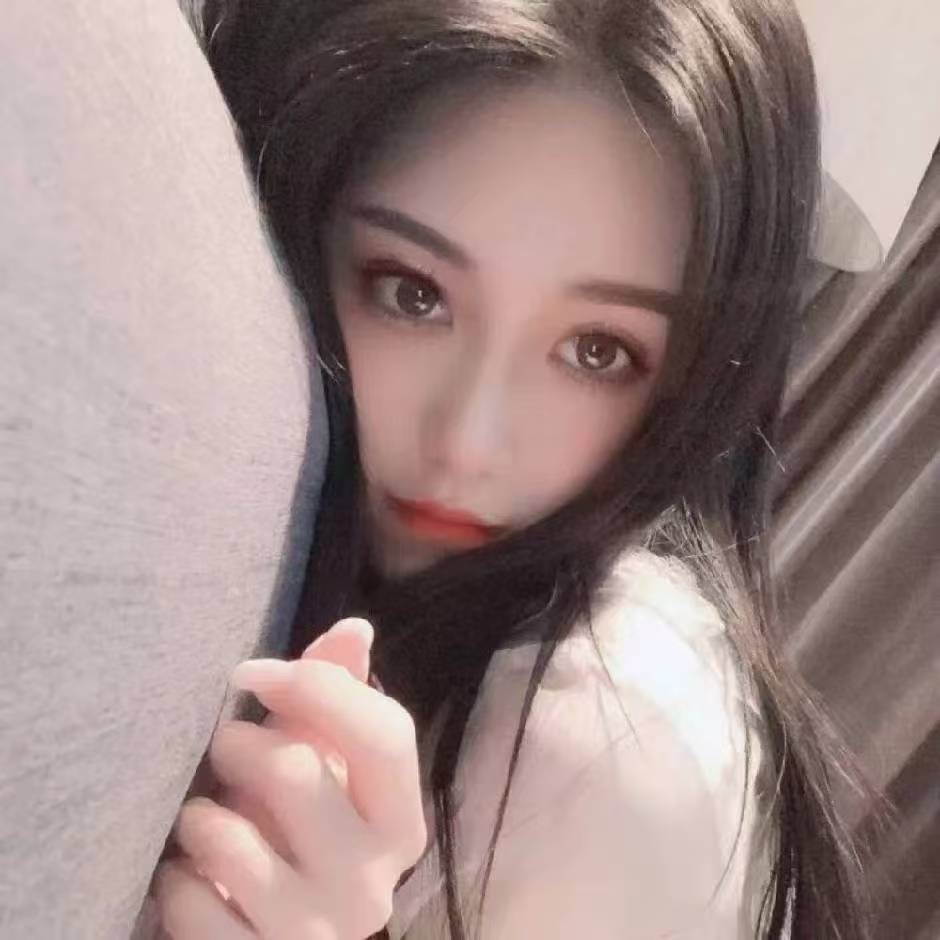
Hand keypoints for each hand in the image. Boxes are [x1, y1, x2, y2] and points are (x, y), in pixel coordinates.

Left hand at [153, 619, 427, 938]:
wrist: (286, 936)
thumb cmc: (303, 830)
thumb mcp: (326, 761)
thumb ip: (339, 692)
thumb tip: (355, 628)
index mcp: (400, 820)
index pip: (384, 733)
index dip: (314, 686)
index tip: (248, 673)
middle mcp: (374, 881)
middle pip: (297, 772)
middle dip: (240, 745)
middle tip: (221, 745)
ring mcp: (318, 933)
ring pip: (232, 843)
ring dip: (198, 817)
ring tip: (199, 816)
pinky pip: (192, 908)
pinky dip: (175, 882)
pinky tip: (186, 876)